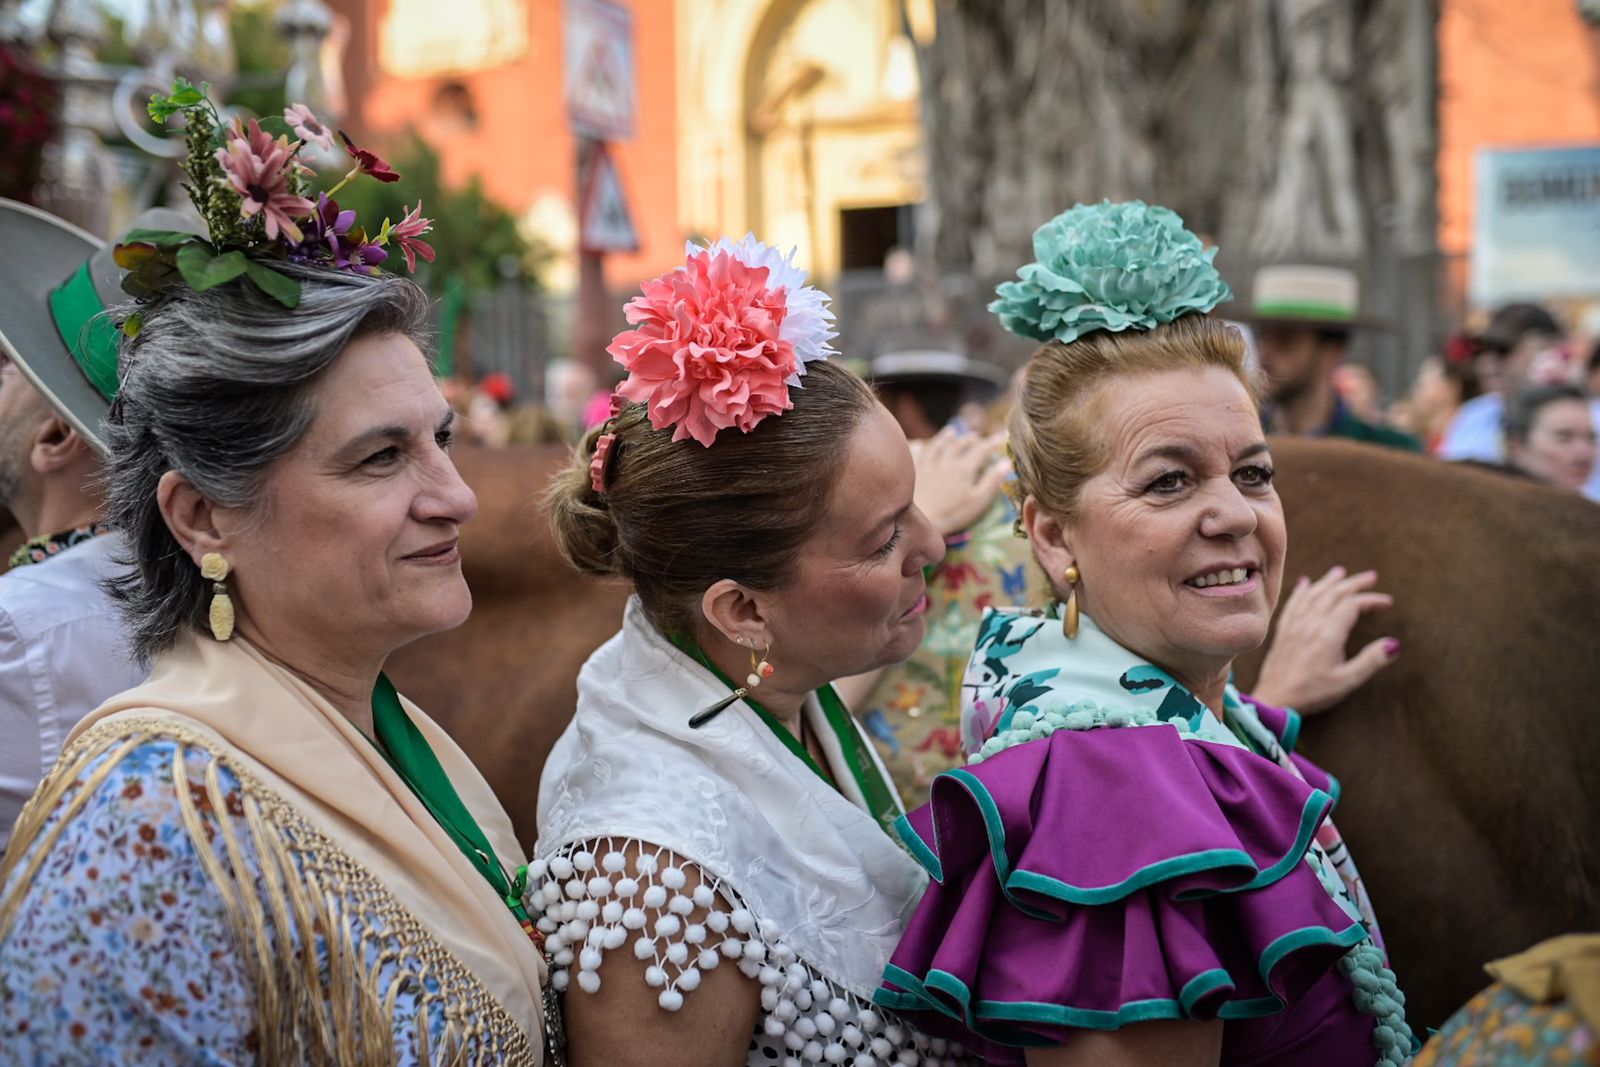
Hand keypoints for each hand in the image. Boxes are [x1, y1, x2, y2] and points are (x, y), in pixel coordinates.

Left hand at [911, 427, 1011, 537]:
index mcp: (964, 469)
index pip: (981, 450)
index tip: (1003, 437)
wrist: (922, 519)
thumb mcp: (978, 500)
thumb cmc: (953, 513)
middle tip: (976, 436)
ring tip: (951, 431)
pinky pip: (918, 456)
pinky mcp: (916, 473)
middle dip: (969, 439)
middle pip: (959, 445)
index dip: (993, 443)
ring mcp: (929, 466)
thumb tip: (1007, 462)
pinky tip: (919, 445)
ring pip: (938, 446)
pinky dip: (920, 448)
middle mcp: (947, 462)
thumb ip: (992, 481)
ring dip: (946, 438)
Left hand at [1251, 566, 1398, 714]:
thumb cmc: (1312, 693)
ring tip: (1340, 573)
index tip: (1387, 602)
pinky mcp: (1283, 632)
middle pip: (1333, 594)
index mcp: (1328, 634)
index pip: (1352, 605)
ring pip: (1312, 595)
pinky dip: (1301, 591)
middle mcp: (1310, 624)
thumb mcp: (1347, 680)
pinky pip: (1292, 604)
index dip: (1371, 600)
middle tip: (1371, 577)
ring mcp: (1294, 626)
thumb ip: (1371, 661)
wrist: (1274, 699)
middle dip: (1353, 583)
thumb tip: (1394, 644)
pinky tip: (1304, 584)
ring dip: (1328, 582)